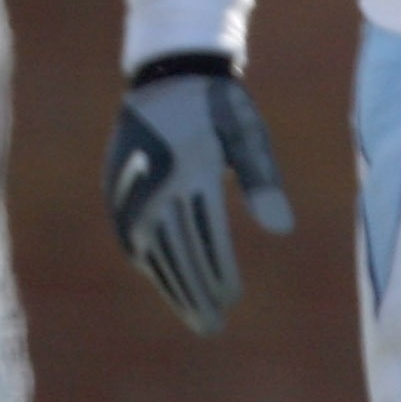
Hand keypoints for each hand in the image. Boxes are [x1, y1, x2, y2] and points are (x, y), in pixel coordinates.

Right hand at [106, 61, 292, 335]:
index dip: (216, 271)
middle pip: (175, 251)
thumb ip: (263, 180)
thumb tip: (282, 230)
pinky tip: (167, 284)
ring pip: (151, 251)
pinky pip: (133, 238)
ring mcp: (129, 189)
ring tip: (193, 315)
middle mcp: (154, 184)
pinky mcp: (117, 191)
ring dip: (171, 285)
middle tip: (211, 326)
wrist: (167, 75)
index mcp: (189, 171)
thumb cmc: (218, 105)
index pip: (204, 235)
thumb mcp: (248, 133)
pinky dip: (151, 264)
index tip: (232, 298)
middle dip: (193, 291)